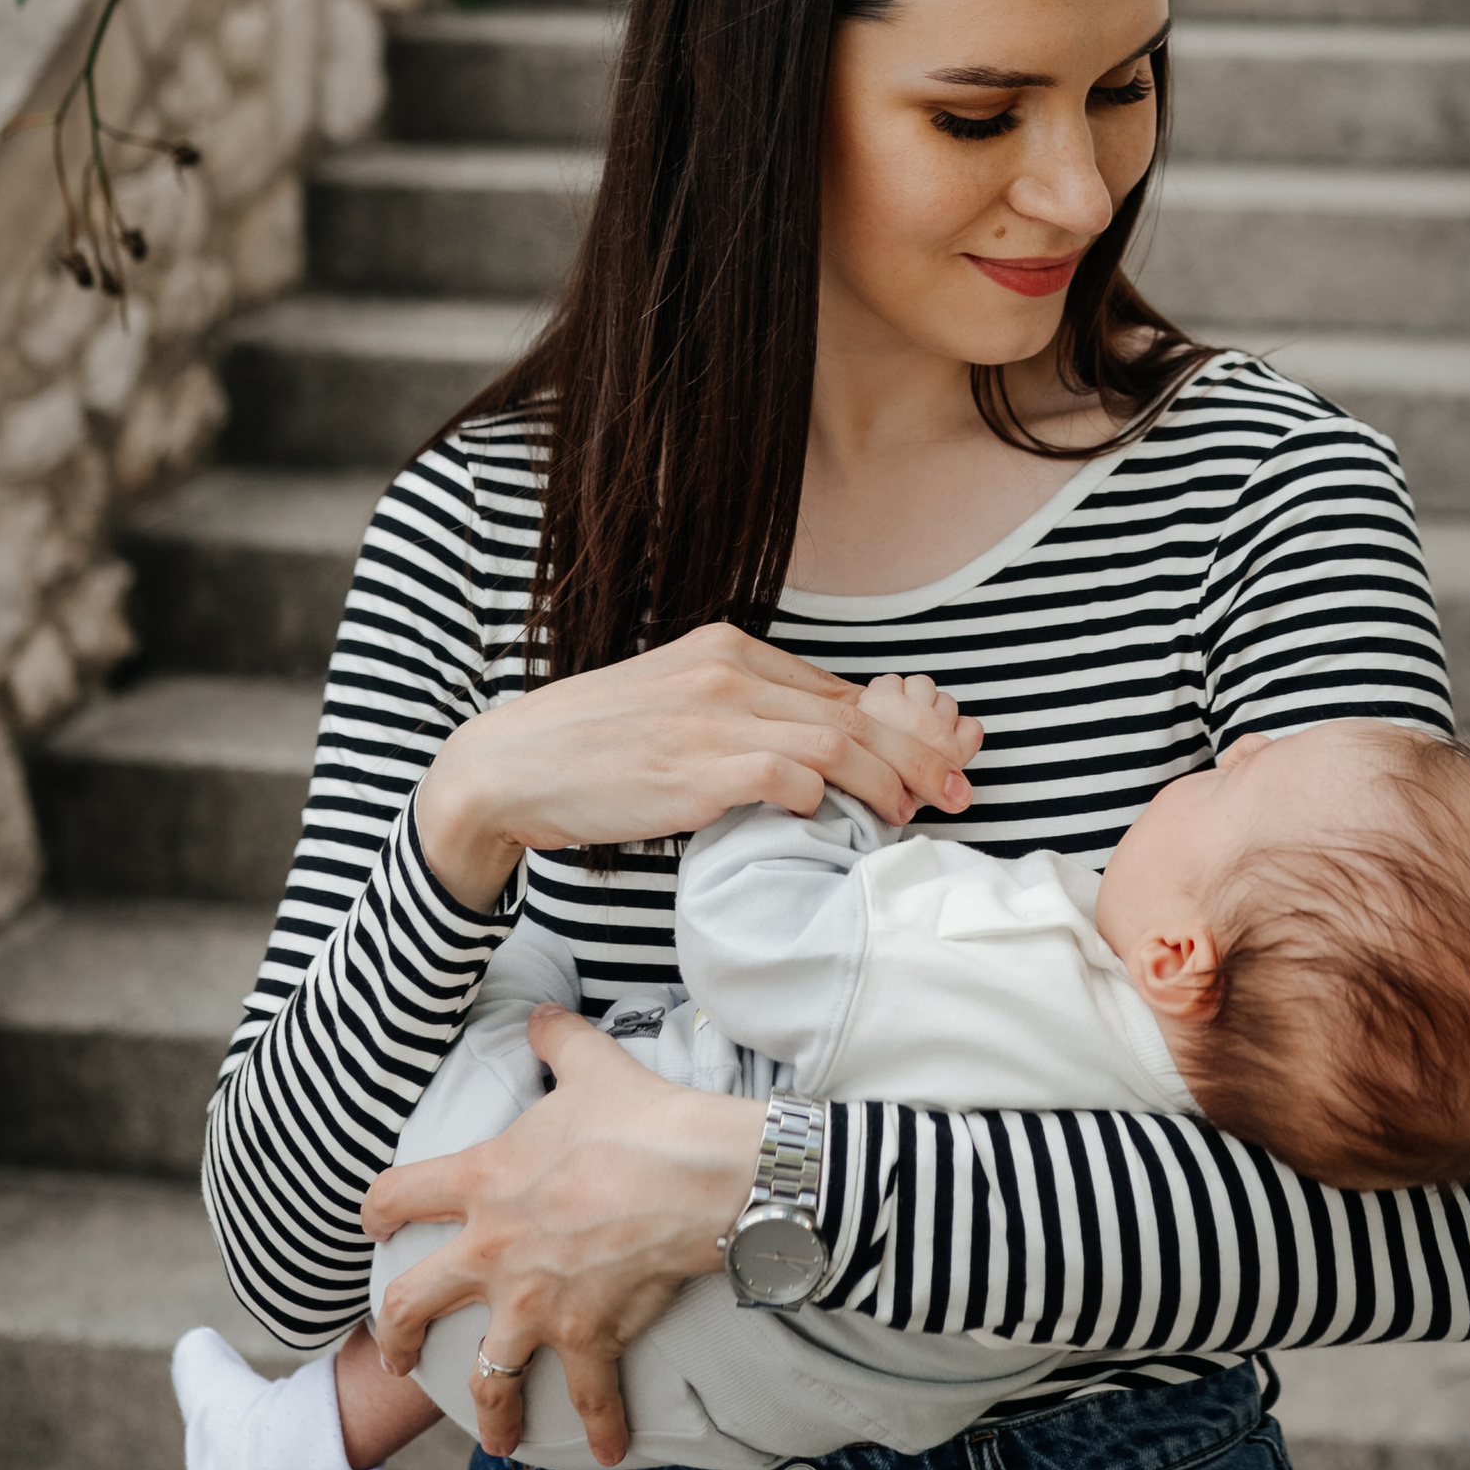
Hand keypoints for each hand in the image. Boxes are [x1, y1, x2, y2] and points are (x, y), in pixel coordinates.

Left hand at [359, 1005, 769, 1467]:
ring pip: (485, 1377)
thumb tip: (542, 1014)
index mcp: (480, 1183)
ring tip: (491, 1438)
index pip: (398, 1196)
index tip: (374, 1225)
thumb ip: (555, 1041)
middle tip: (393, 1352)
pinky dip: (599, 1429)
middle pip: (411, 1305)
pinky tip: (605, 1453)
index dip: (378, 1210)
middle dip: (394, 1334)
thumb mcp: (589, 1064)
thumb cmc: (639, 1118)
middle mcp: (492, 1252)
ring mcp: (535, 1304)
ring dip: (486, 1413)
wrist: (697, 1176)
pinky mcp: (587, 1336)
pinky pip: (589, 1398)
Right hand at [415, 620, 981, 910]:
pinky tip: (828, 818)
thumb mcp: (675, 708)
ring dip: (888, 780)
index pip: (838, 690)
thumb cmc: (593, 748)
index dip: (900, 728)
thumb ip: (742, 715)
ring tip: (916, 811)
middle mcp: (727, 673)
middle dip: (919, 752)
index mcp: (727, 651)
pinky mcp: (694, 766)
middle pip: (854, 712)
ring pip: (835, 742)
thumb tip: (814, 755)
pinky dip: (819, 796)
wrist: (510, 765)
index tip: (940, 760)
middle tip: (959, 788)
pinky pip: (784, 774)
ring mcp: (711, 717)